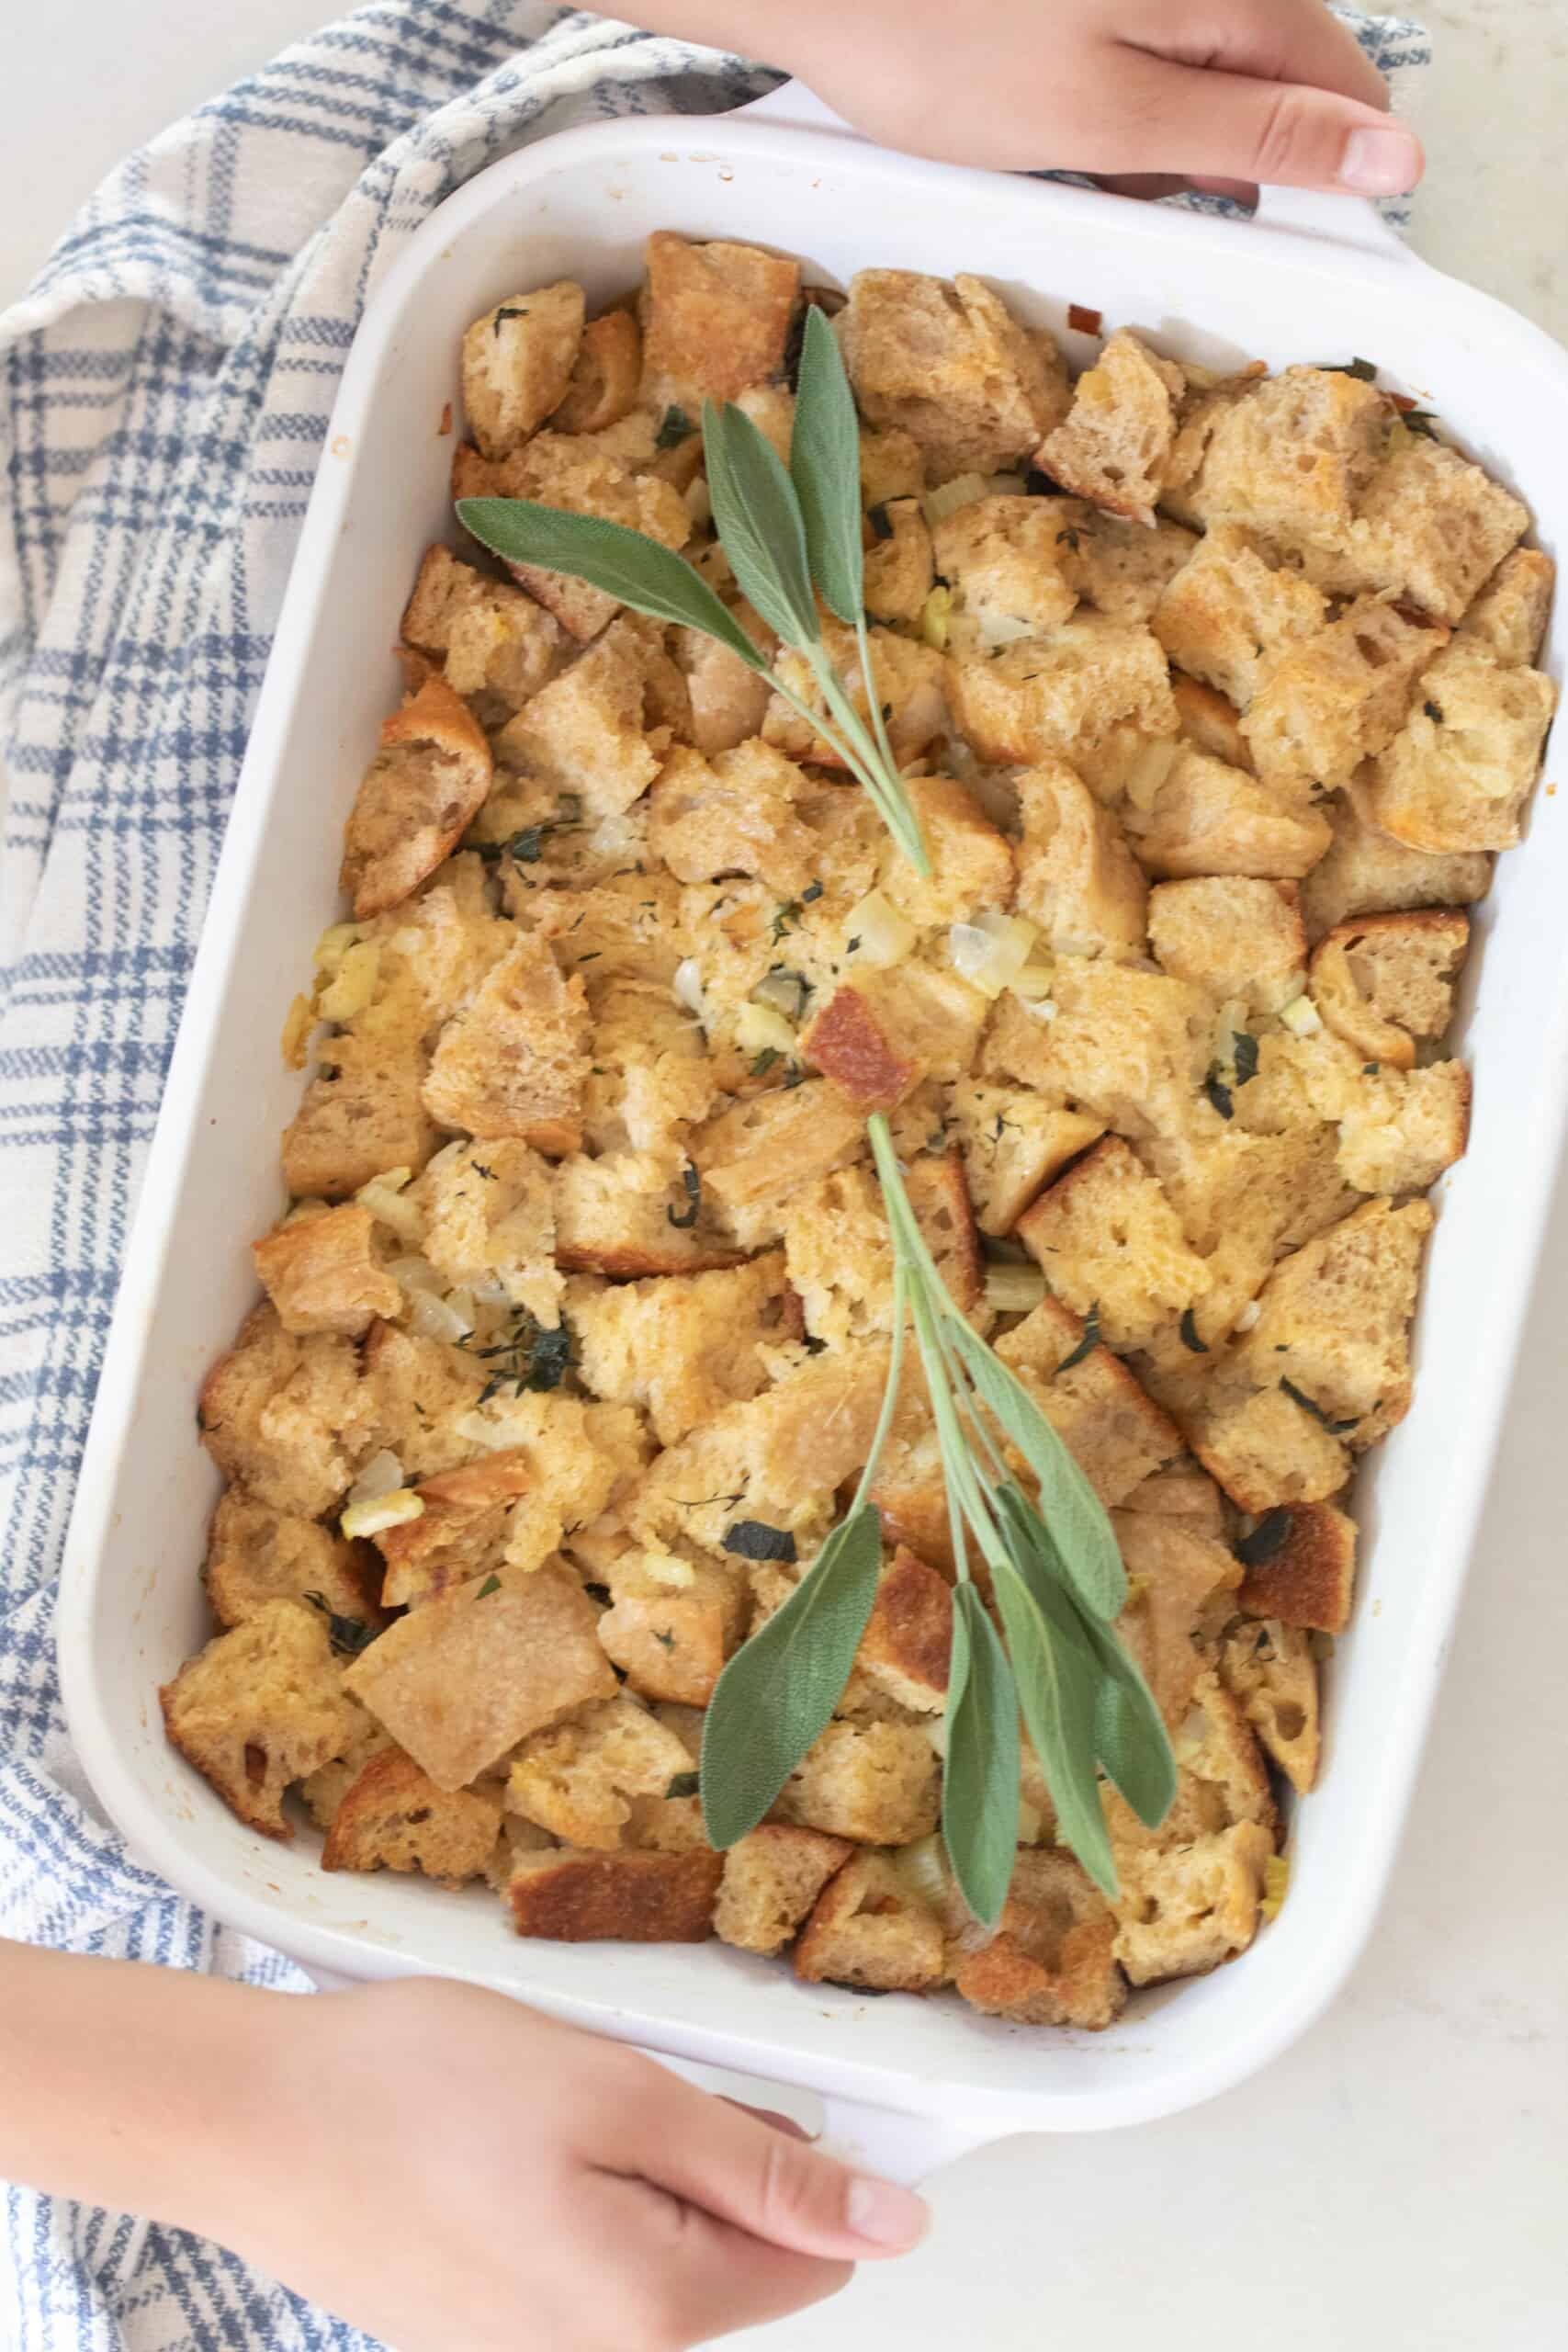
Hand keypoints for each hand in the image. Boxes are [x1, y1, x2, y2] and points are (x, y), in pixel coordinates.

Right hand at [209, 1976, 926, 2350]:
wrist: (250, 2120)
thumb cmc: (414, 2092)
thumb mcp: (618, 2092)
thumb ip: (762, 2167)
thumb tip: (893, 2222)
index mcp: (653, 2314)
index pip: (810, 2252)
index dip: (793, 2153)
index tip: (734, 2090)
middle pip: (730, 2259)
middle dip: (701, 2159)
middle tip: (612, 2086)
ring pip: (652, 2255)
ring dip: (629, 2174)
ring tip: (541, 2110)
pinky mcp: (485, 2341)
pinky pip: (577, 2267)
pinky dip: (566, 2199)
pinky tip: (500, 2148)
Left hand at [637, 0, 1421, 201]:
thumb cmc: (949, 54)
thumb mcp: (1115, 120)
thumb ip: (1257, 137)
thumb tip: (1391, 157)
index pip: (1344, 88)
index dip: (1323, 179)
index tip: (1279, 251)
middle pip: (1270, 83)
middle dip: (1218, 163)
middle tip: (1129, 196)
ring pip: (1196, 83)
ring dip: (1153, 147)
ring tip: (1066, 158)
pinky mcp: (1091, 6)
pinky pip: (1133, 67)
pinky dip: (1103, 117)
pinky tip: (1042, 130)